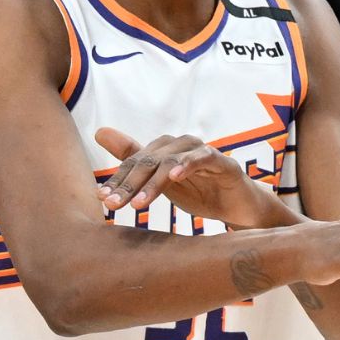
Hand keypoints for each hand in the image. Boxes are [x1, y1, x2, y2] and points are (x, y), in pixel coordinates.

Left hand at [94, 128, 279, 227]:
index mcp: (164, 150)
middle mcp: (180, 145)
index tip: (101, 198)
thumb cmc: (200, 192)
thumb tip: (99, 131)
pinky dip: (188, 165)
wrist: (239, 208)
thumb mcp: (162, 182)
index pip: (134, 163)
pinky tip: (174, 177)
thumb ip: (134, 160)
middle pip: (148, 162)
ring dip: (152, 183)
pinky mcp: (223, 162)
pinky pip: (203, 159)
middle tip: (113, 204)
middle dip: (128, 184)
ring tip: (138, 204)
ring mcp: (202, 152)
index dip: (117, 180)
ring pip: (171, 162)